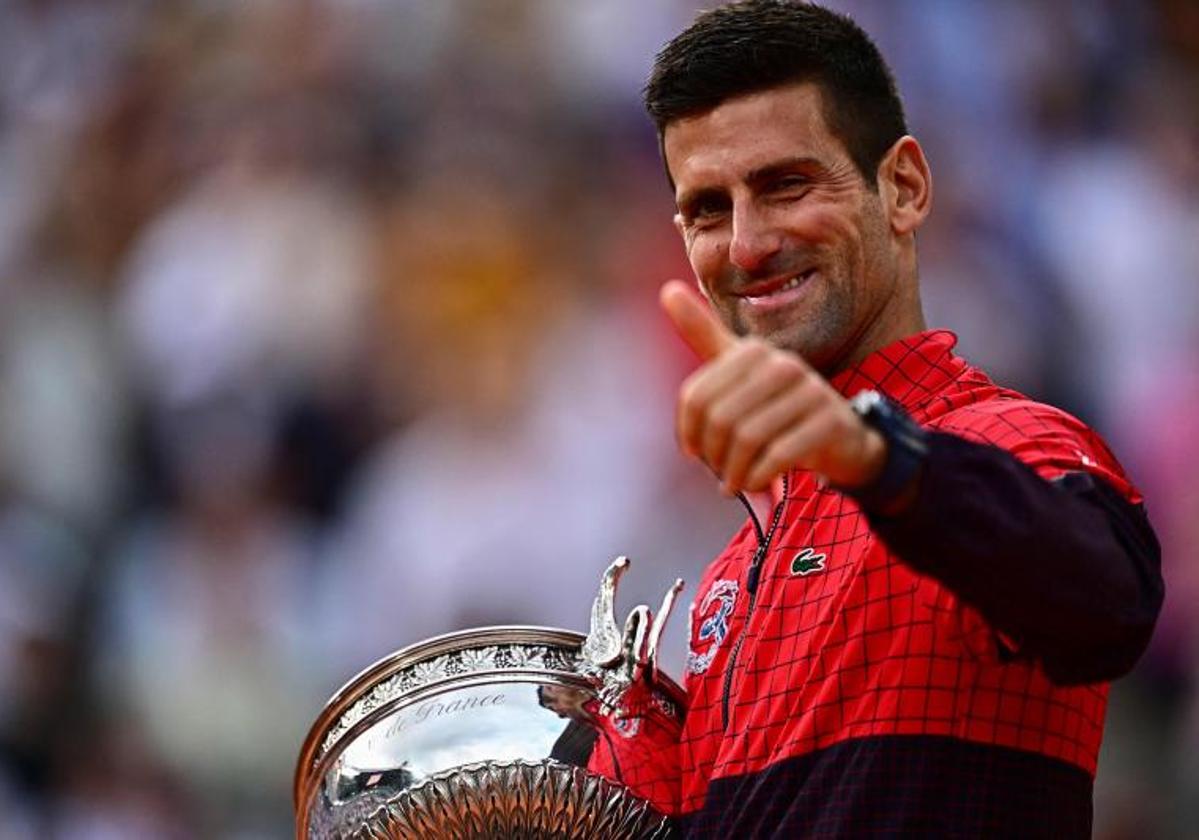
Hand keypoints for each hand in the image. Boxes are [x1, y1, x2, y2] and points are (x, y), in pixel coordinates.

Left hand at [659, 280, 886, 494]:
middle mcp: (782, 364)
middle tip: (717, 472)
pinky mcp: (830, 420)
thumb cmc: (776, 405)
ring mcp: (810, 390)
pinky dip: (760, 476)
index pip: (697, 398)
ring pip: (747, 438)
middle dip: (713, 455)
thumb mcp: (739, 371)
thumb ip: (703, 334)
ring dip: (735, 471)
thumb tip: (667, 290)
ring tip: (734, 483)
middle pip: (720, 419)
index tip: (694, 451)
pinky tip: (755, 485)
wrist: (840, 436)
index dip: (688, 432)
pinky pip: (779, 454)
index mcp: (753, 352)